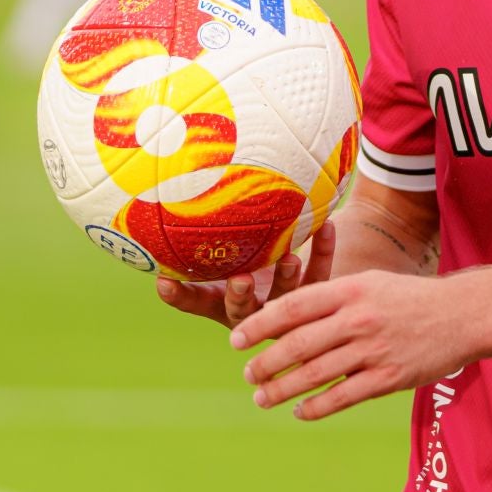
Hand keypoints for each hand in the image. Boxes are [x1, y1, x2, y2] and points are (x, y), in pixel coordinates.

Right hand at [156, 221, 338, 330]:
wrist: (308, 275)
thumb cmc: (253, 254)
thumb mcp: (230, 246)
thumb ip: (210, 228)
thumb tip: (175, 181)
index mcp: (222, 300)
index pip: (195, 301)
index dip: (179, 295)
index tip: (165, 282)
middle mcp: (251, 309)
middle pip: (241, 310)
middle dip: (238, 296)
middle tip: (241, 279)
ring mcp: (284, 306)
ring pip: (284, 299)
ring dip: (285, 279)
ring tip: (290, 258)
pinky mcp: (316, 295)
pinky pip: (320, 274)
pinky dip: (323, 252)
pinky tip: (326, 226)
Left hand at [234, 269, 480, 419]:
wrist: (461, 316)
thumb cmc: (409, 297)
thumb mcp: (369, 282)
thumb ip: (330, 297)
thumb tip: (284, 313)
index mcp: (351, 290)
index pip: (293, 307)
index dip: (259, 325)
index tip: (236, 339)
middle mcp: (359, 319)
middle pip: (298, 345)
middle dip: (265, 363)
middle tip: (247, 375)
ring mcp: (374, 350)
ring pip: (314, 375)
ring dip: (282, 389)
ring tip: (262, 397)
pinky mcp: (388, 378)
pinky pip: (342, 397)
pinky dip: (316, 408)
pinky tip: (300, 411)